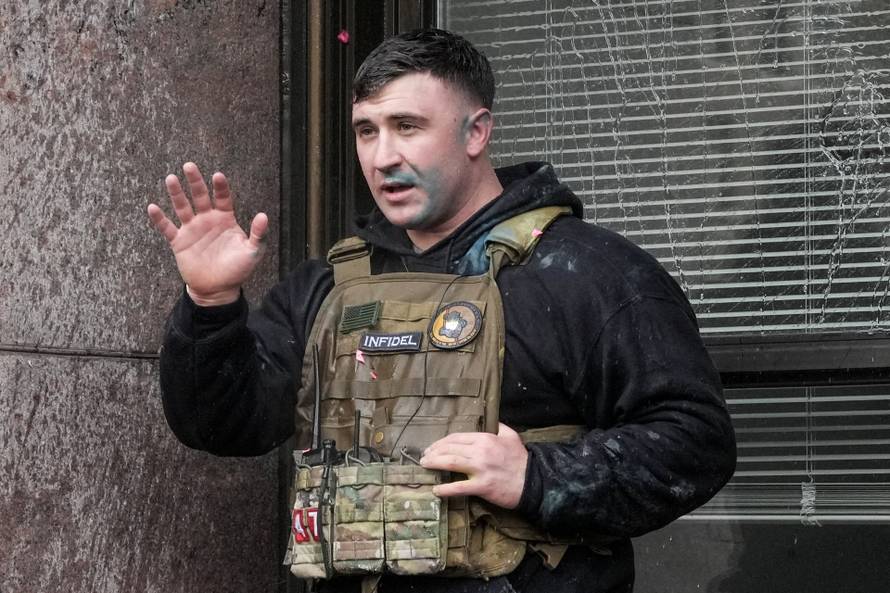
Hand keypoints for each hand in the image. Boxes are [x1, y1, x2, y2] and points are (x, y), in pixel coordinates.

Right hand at [147, 162, 267, 305]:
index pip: (223, 198)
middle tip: (189, 165)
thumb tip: (264, 216)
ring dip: (176, 194)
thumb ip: (257, 234)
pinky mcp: (179, 242)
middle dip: (195, 181)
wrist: (218, 289)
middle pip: (200, 196)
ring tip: (170, 178)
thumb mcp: (252, 251)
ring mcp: (192, 229)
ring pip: (182, 207)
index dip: (220, 187)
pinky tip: (152, 207)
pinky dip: (159, 219)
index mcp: (225, 219)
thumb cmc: (238, 269)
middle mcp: (207, 220)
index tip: (217, 175)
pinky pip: (167, 228)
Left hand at [420, 423, 527, 508]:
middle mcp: (481, 451)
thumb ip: (499, 427)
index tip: (433, 447)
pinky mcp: (482, 486)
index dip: (441, 442)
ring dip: (434, 463)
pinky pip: (459, 487)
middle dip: (433, 452)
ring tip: (425, 466)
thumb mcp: (511, 436)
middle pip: (450, 449)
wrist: (533, 481)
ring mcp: (481, 469)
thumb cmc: (521, 459)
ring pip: (451, 463)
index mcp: (486, 438)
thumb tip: (491, 422)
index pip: (457, 437)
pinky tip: (436, 490)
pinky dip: (445, 488)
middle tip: (424, 457)